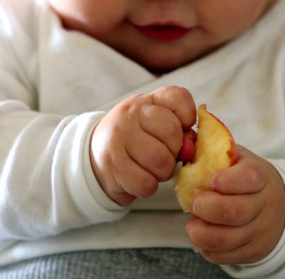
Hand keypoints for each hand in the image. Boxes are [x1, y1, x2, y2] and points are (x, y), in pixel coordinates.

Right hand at [90, 86, 196, 205]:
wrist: (95, 155)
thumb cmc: (135, 140)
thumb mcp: (154, 126)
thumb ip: (179, 131)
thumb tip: (189, 149)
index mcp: (145, 102)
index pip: (178, 98)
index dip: (187, 116)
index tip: (181, 127)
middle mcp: (130, 115)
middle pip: (172, 133)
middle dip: (175, 151)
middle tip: (163, 155)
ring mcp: (119, 139)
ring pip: (161, 162)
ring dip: (163, 172)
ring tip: (151, 168)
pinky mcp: (113, 165)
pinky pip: (146, 183)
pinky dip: (148, 186)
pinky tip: (138, 178)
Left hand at [184, 145, 284, 263]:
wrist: (278, 205)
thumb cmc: (243, 177)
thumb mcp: (235, 158)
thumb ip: (211, 148)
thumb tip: (183, 138)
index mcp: (260, 176)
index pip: (250, 178)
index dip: (228, 181)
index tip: (211, 181)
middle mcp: (264, 205)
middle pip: (234, 211)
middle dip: (206, 207)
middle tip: (195, 202)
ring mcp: (259, 231)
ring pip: (225, 239)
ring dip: (200, 231)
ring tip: (193, 221)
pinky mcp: (252, 252)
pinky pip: (223, 256)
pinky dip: (205, 247)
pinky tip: (202, 233)